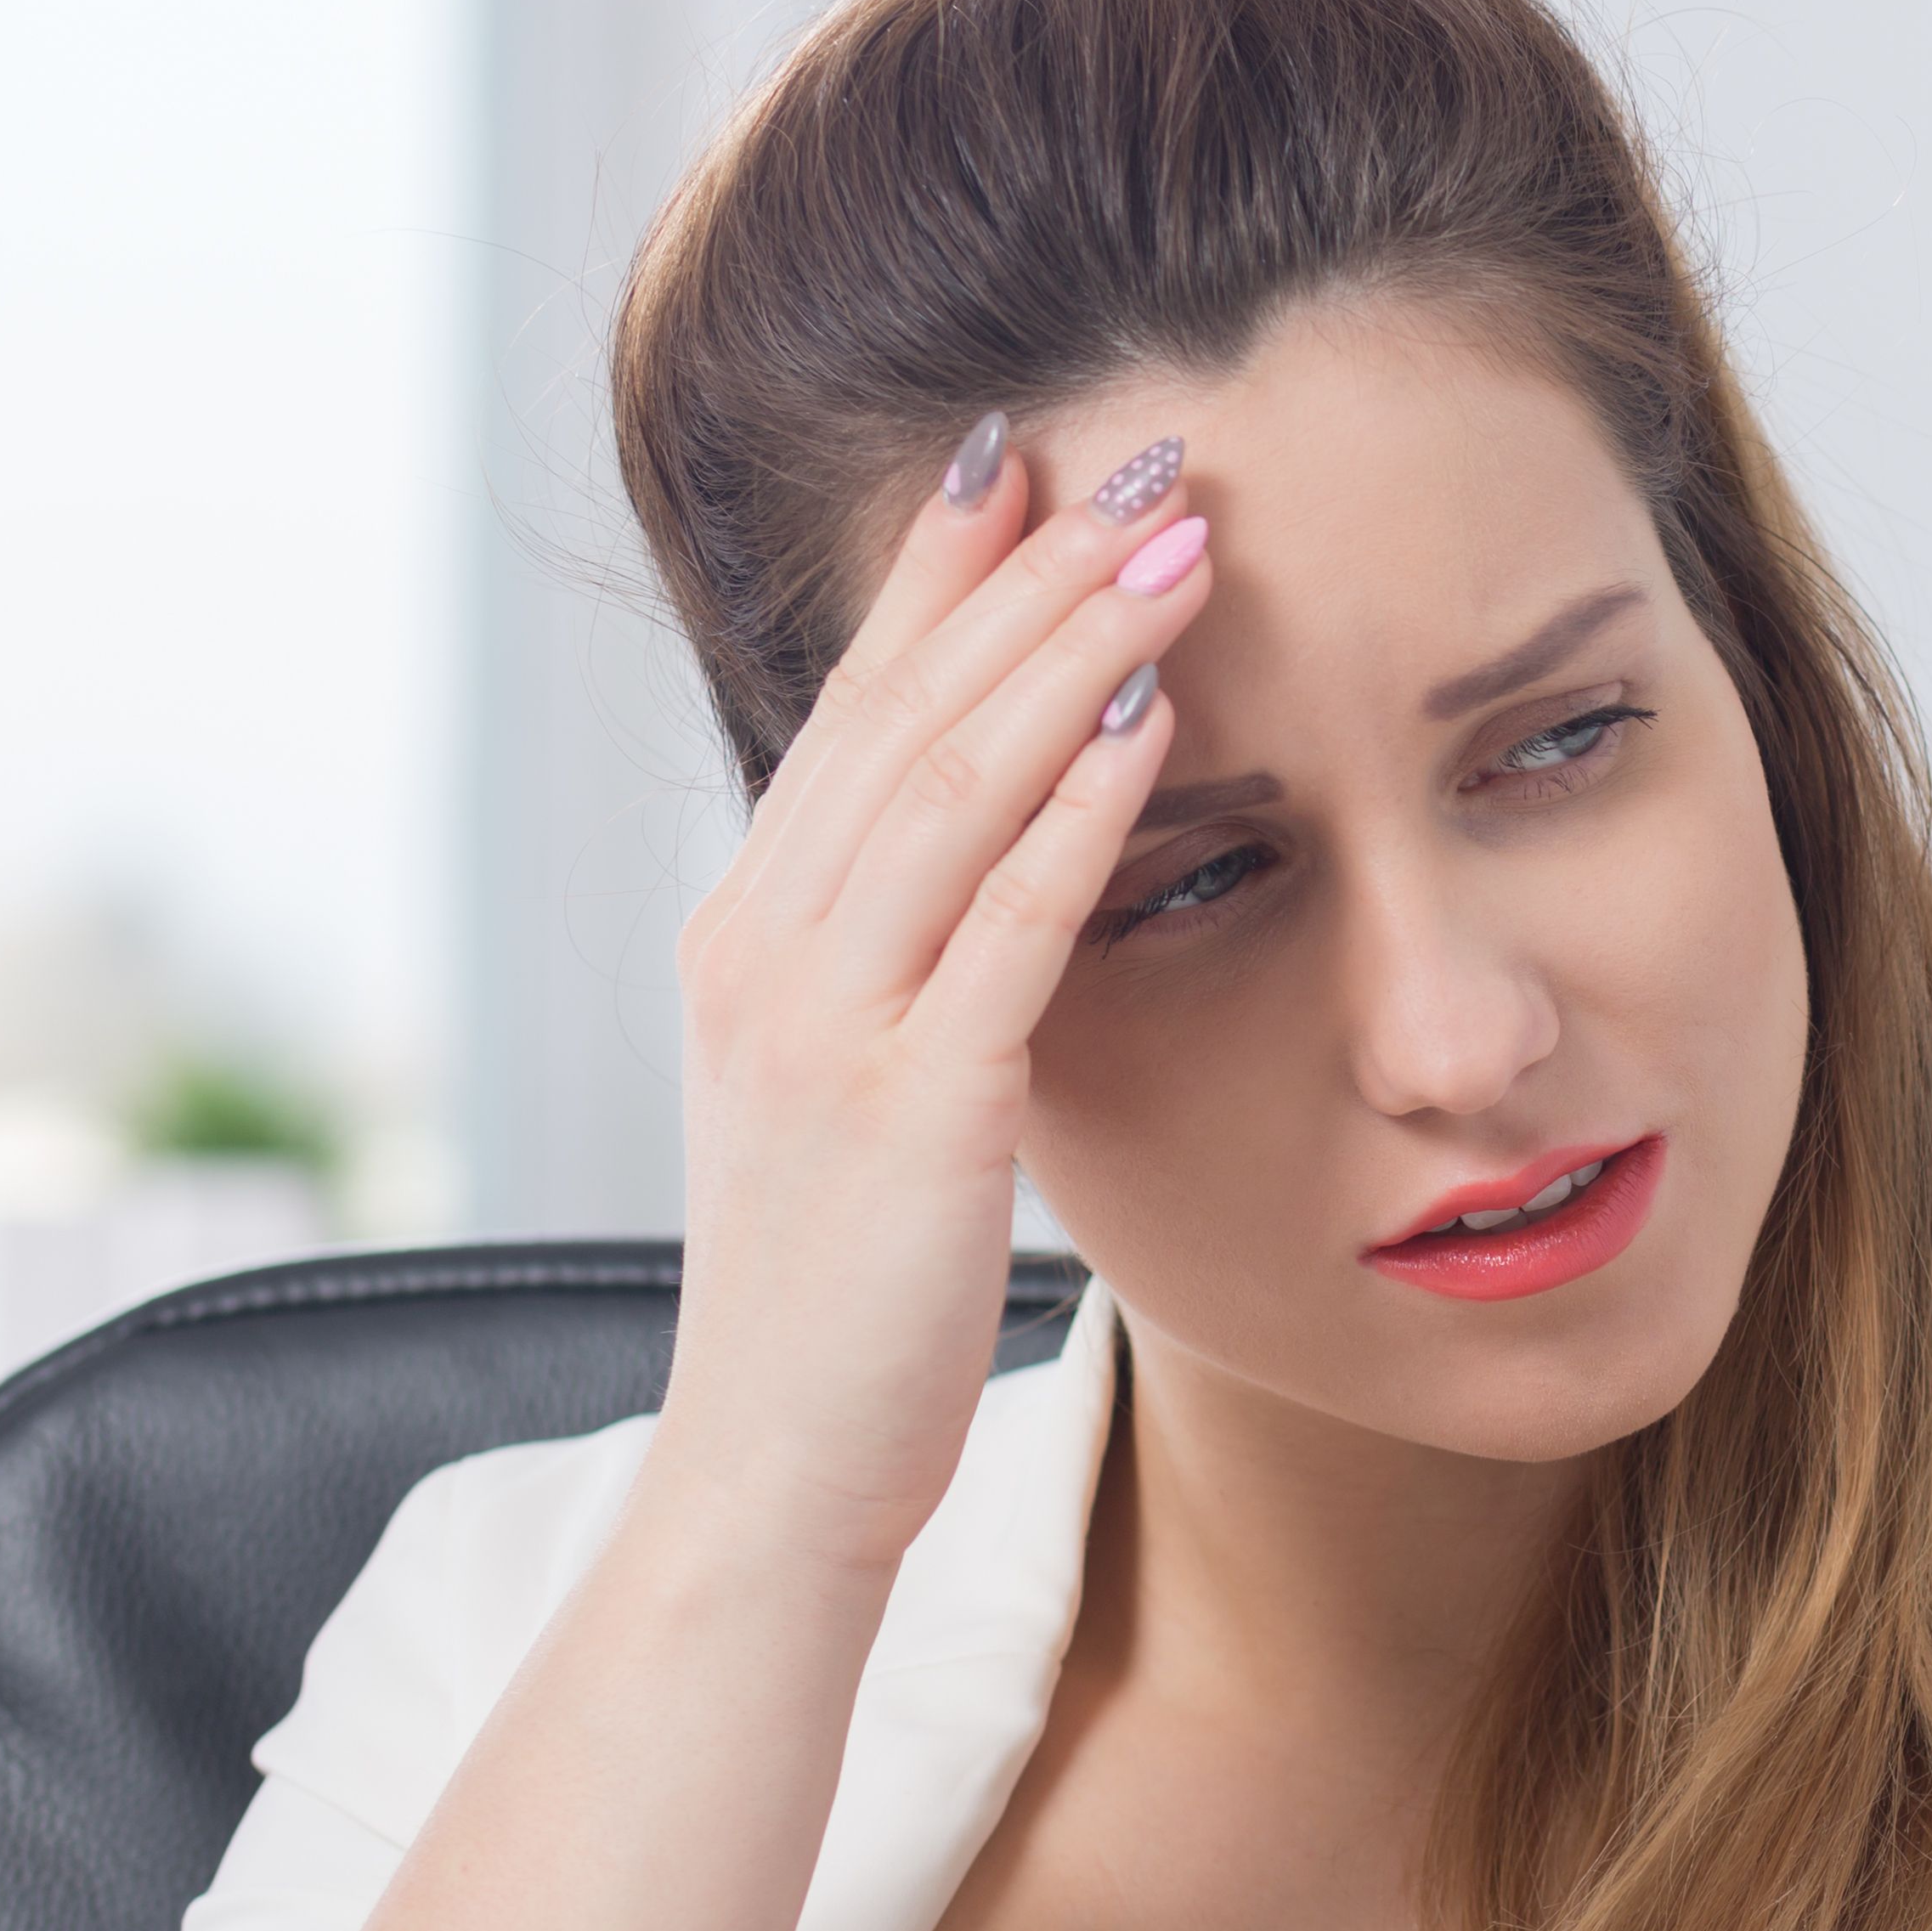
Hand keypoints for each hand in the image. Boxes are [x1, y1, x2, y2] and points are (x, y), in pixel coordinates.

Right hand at [647, 424, 1211, 1568]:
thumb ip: (901, 962)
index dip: (939, 573)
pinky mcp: (910, 1113)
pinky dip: (1080, 817)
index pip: (855, 708)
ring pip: (952, 789)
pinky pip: (1003, 931)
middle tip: (1151, 457)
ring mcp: (824, 1026)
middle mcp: (763, 952)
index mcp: (750, 934)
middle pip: (907, 713)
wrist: (772, 1476)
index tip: (1025, 454)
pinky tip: (1159, 728)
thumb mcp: (853, 1088)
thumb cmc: (840, 1293)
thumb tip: (991, 848)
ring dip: (1072, 654)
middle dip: (1030, 574)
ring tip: (1181, 546)